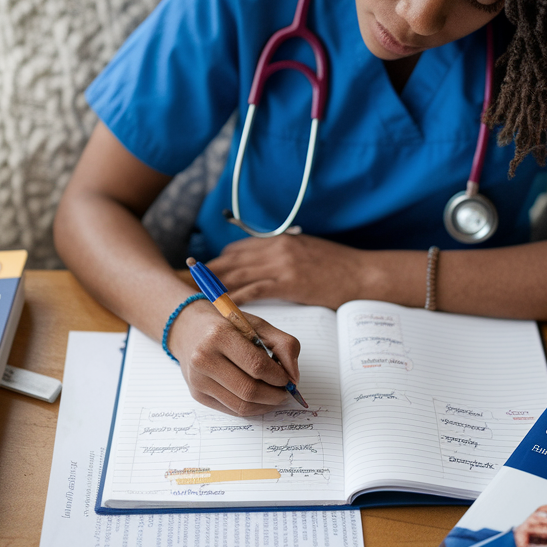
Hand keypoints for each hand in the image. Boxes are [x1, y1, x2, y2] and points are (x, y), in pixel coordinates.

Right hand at [167, 304, 301, 416]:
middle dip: (275, 395)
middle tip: (285, 392)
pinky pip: (231, 410)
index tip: (288, 379)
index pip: (256, 365)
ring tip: (275, 396)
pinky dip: (252, 408)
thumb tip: (294, 377)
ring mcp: (198, 380)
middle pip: (249, 390)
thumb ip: (284, 345)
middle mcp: (203, 358)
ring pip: (241, 405)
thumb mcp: (258, 325)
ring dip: (266, 405)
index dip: (278, 377)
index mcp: (219, 335)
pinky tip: (260, 399)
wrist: (189, 329)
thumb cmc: (227, 326)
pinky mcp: (197, 395)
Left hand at [207, 234, 366, 307]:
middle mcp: (276, 248)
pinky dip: (235, 298)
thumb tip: (266, 263)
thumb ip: (284, 254)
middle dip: (207, 272)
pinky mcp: (288, 282)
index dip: (218, 262)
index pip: (237, 249)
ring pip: (238, 273)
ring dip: (213, 286)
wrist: (362, 274)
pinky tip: (221, 306)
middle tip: (184, 282)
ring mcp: (282, 264)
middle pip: (231, 259)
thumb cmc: (338, 266)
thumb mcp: (307, 250)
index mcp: (279, 240)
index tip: (201, 273)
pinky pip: (254, 289)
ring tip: (192, 296)